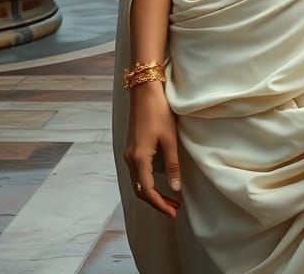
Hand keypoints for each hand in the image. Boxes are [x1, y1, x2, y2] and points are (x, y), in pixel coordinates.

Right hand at [123, 82, 182, 217]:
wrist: (144, 91)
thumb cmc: (159, 111)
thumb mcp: (170, 138)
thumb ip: (172, 164)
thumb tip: (175, 188)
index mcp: (139, 158)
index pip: (147, 191)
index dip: (160, 204)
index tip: (173, 212)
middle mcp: (129, 158)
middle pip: (140, 190)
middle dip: (156, 202)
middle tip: (174, 208)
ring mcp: (128, 153)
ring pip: (137, 182)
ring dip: (152, 193)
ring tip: (169, 198)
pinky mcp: (131, 147)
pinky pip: (136, 172)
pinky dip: (147, 182)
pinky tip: (158, 182)